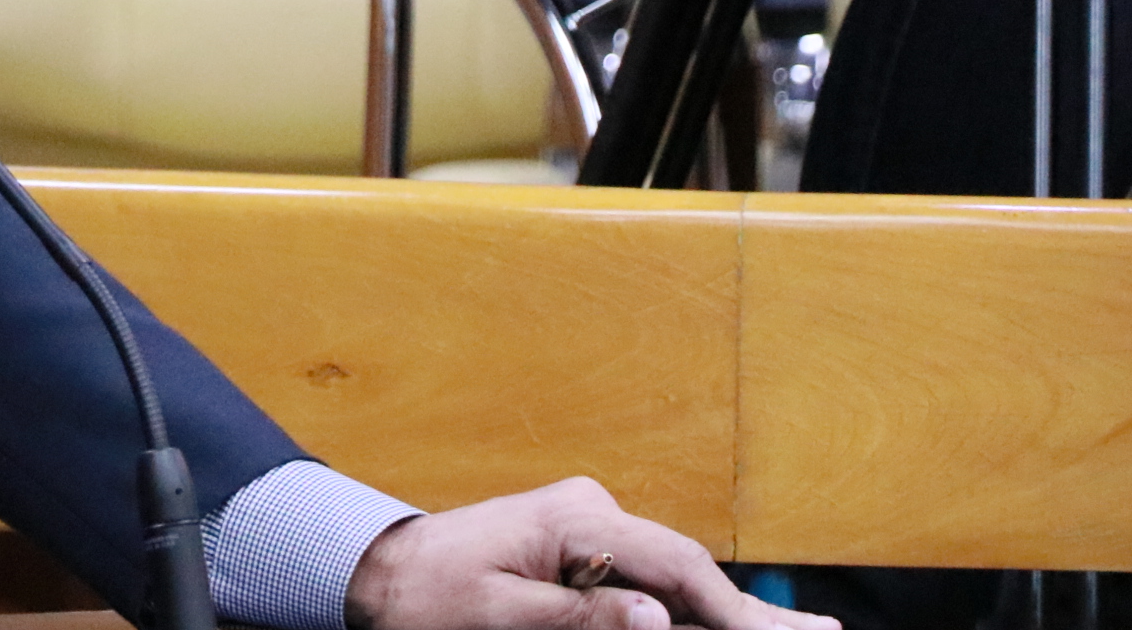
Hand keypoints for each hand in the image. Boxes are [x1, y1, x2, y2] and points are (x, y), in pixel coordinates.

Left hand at [343, 478, 838, 629]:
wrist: (379, 568)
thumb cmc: (430, 592)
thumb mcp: (499, 614)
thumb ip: (578, 615)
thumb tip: (657, 617)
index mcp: (574, 519)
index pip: (675, 565)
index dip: (730, 611)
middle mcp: (591, 512)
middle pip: (688, 569)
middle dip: (751, 611)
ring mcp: (590, 527)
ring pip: (677, 576)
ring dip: (728, 612)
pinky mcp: (583, 546)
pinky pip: (649, 579)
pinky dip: (691, 607)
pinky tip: (730, 623)